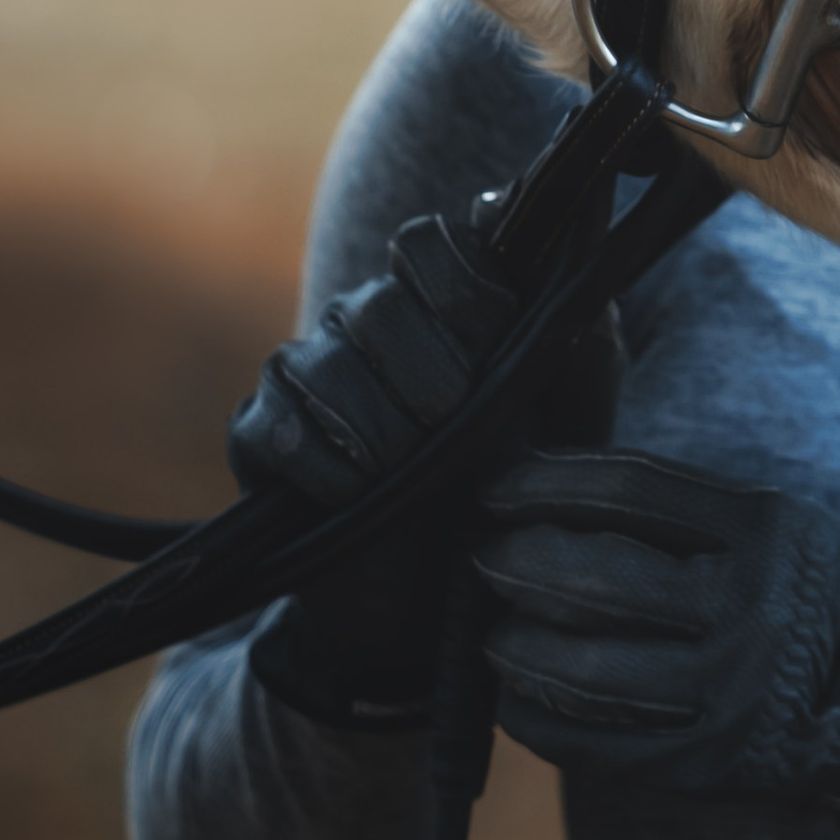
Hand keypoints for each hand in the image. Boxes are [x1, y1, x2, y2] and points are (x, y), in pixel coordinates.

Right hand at [227, 206, 612, 731]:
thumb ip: (577, 318)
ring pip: (321, 361)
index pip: (425, 243)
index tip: (497, 347)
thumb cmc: (524, 485)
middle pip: (375, 304)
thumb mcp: (577, 408)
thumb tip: (550, 236)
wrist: (453, 602)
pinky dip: (320, 464)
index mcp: (439, 295)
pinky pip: (273, 424)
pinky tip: (355, 496)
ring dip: (377, 426)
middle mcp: (367, 318)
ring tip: (412, 474)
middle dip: (428, 372)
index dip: (461, 290)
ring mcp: (307, 371)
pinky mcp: (261, 435)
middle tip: (457, 425)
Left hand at [474, 448, 839, 839]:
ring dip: (517, 647)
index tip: (493, 488)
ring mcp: (730, 690)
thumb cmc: (795, 588)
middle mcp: (749, 606)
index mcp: (761, 527)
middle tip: (483, 559)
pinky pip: (597, 746)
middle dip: (519, 563)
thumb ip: (675, 504)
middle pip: (599, 577)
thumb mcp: (767, 520)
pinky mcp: (709, 762)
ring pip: (588, 667)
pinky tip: (511, 701)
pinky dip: (537, 721)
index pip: (627, 490)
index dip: (545, 483)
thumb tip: (544, 485)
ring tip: (492, 634)